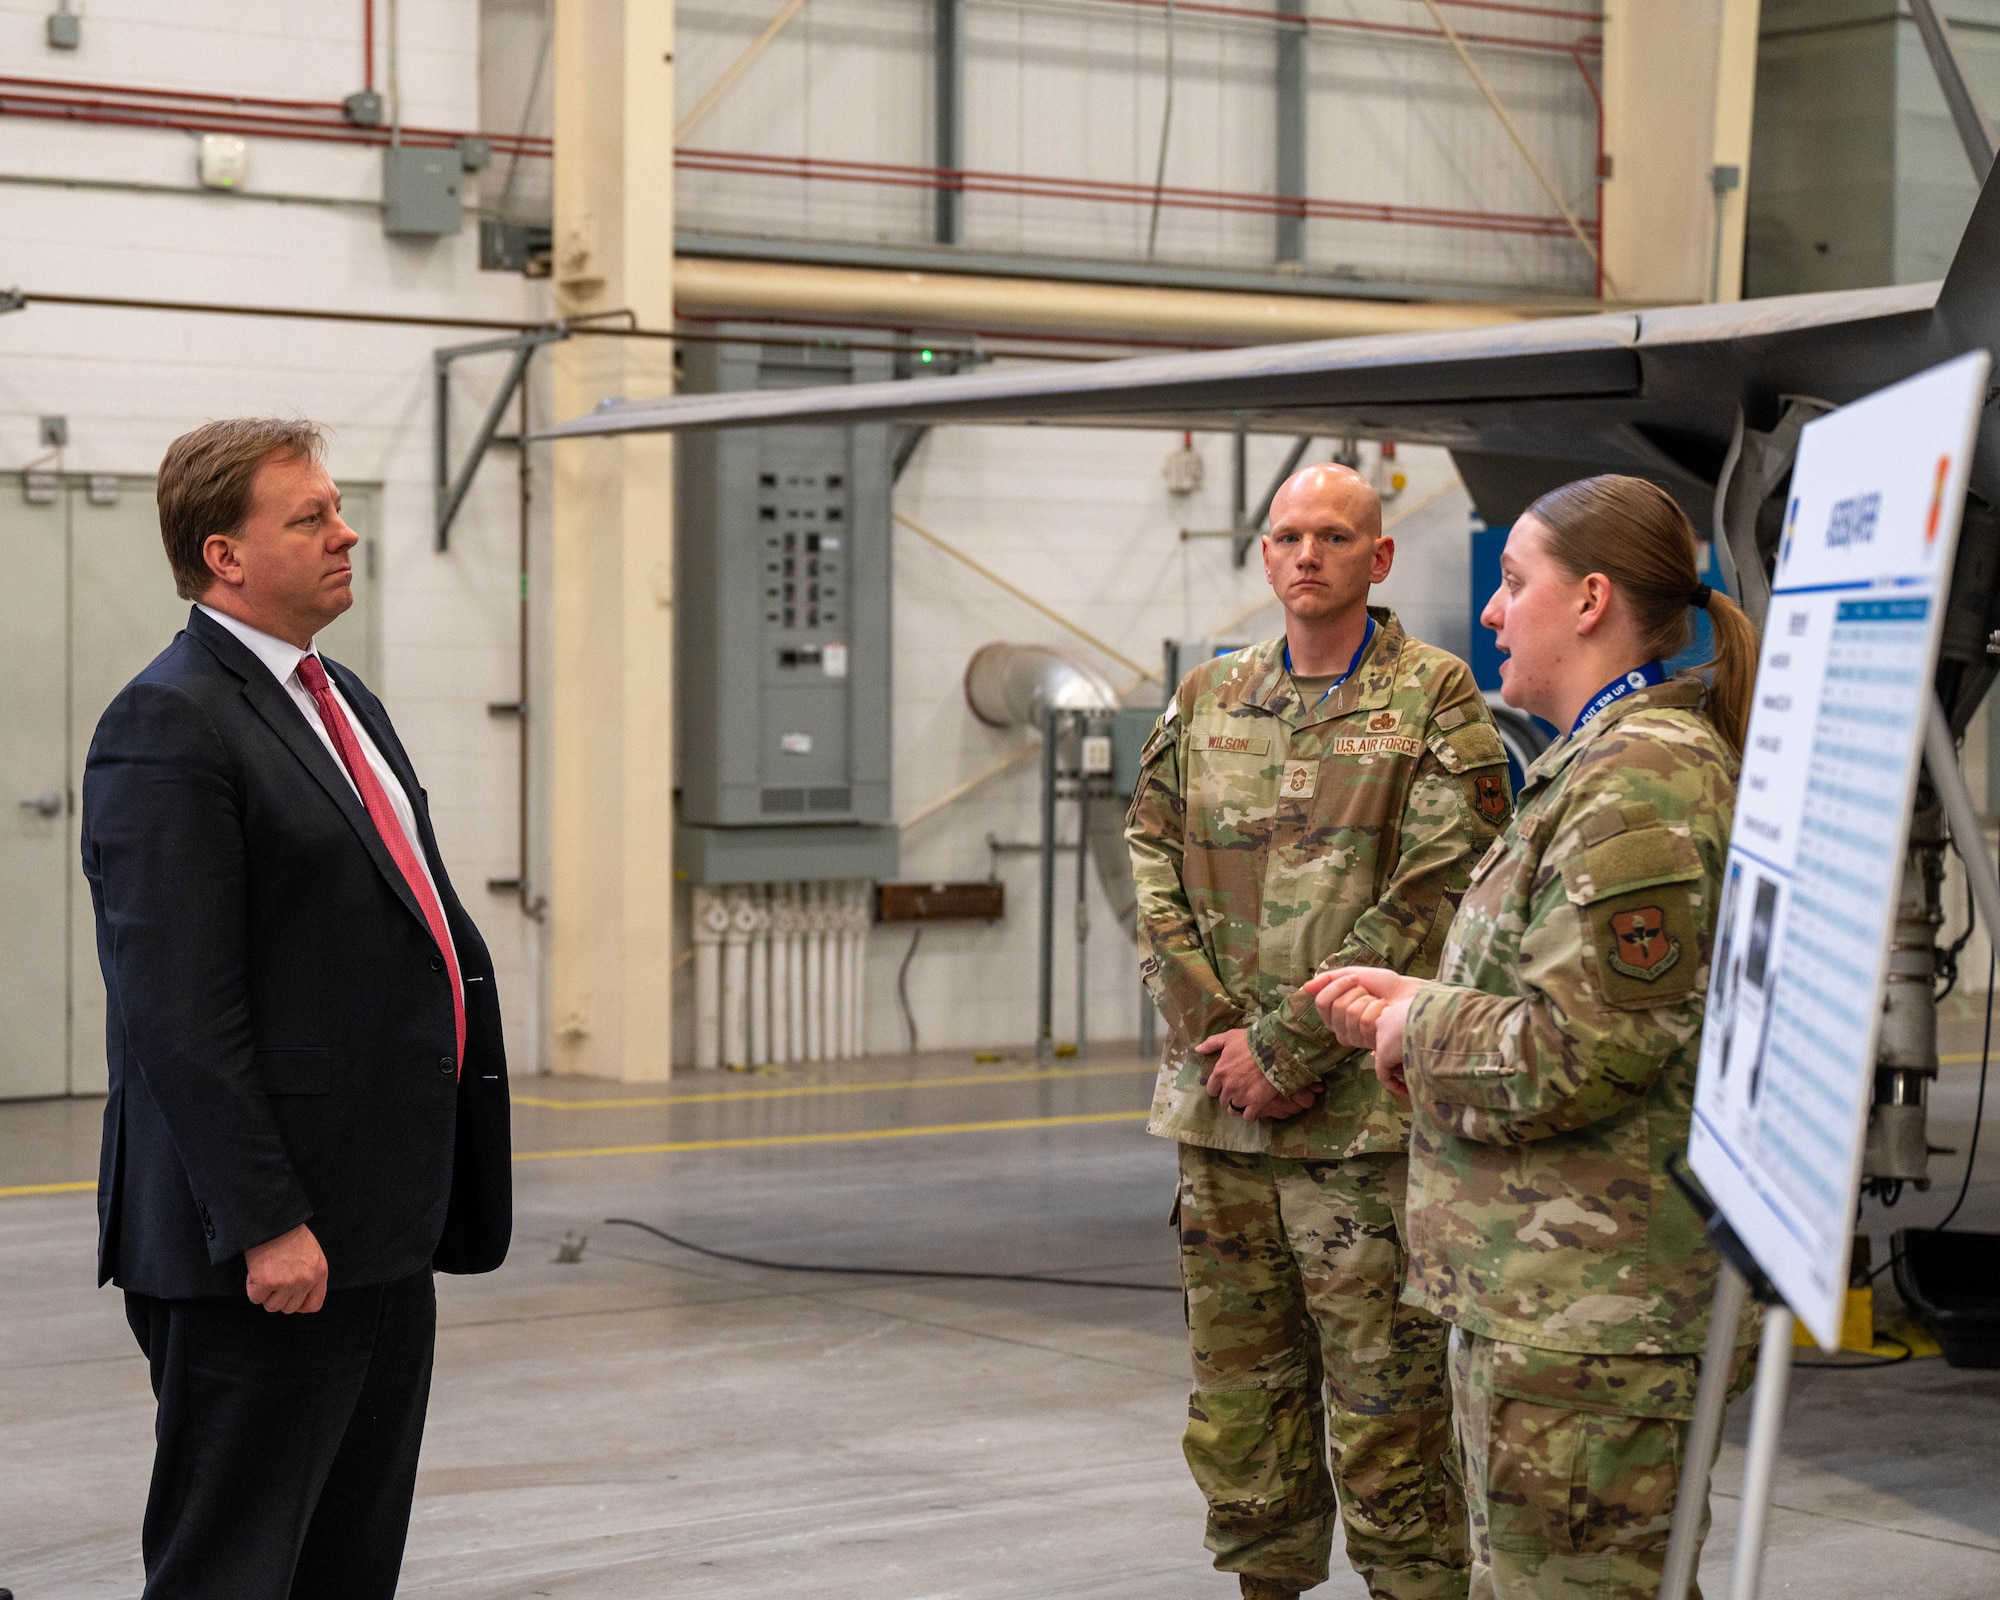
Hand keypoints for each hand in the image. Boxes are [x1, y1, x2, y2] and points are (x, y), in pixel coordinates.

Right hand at [244, 1223, 327, 1313]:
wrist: (273, 1221)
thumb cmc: (290, 1234)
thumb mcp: (311, 1253)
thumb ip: (309, 1274)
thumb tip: (297, 1294)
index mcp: (319, 1273)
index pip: (313, 1305)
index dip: (299, 1305)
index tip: (289, 1298)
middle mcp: (305, 1281)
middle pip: (289, 1308)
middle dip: (279, 1297)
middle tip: (273, 1280)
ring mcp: (286, 1284)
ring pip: (271, 1306)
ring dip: (265, 1294)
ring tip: (265, 1274)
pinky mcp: (266, 1283)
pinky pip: (255, 1298)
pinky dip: (252, 1288)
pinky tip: (256, 1272)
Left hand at [1196, 1028, 1321, 1120]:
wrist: (1275, 1050)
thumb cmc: (1251, 1042)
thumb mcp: (1229, 1037)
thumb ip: (1212, 1043)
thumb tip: (1197, 1049)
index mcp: (1219, 1073)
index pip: (1211, 1090)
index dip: (1218, 1088)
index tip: (1224, 1085)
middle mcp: (1228, 1087)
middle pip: (1223, 1101)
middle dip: (1228, 1096)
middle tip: (1237, 1091)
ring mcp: (1242, 1097)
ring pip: (1234, 1109)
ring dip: (1237, 1106)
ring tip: (1244, 1101)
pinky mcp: (1256, 1103)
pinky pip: (1248, 1116)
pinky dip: (1249, 1115)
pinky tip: (1253, 1109)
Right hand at [1303, 968, 1421, 1094]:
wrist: (1410, 994)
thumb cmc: (1385, 986)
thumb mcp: (1354, 975)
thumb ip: (1329, 980)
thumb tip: (1305, 987)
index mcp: (1334, 1016)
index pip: (1321, 1002)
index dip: (1337, 986)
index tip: (1355, 978)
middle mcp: (1341, 1031)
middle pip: (1336, 1007)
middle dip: (1356, 992)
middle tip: (1370, 993)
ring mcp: (1356, 1039)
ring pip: (1351, 1014)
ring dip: (1369, 1001)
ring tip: (1380, 1003)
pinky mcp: (1371, 1043)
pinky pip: (1365, 1021)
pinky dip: (1379, 1009)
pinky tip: (1386, 1013)